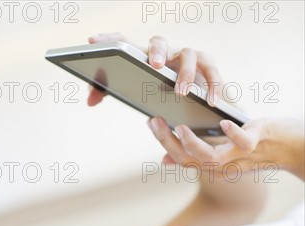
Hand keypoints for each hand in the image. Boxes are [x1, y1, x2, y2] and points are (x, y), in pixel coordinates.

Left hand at [86, 32, 223, 107]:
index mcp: (144, 57)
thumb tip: (90, 101)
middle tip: (153, 65)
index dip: (109, 40)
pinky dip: (214, 87)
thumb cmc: (160, 97)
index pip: (124, 42)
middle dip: (156, 51)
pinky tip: (211, 102)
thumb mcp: (134, 96)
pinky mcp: (210, 69)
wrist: (195, 106)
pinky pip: (214, 73)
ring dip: (186, 73)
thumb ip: (108, 94)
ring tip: (181, 93)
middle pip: (159, 41)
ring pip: (189, 55)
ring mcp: (189, 58)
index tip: (92, 42)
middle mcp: (166, 53)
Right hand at [149, 116, 274, 174]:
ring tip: (180, 127)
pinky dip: (232, 134)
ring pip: (209, 157)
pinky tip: (222, 122)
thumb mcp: (222, 153)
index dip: (164, 143)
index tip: (151, 123)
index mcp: (214, 167)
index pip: (182, 160)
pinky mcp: (256, 143)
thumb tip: (164, 162)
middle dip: (169, 142)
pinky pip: (242, 143)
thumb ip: (194, 156)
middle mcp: (223, 167)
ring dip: (192, 143)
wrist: (292, 147)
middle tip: (156, 121)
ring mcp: (239, 158)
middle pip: (189, 160)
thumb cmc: (256, 147)